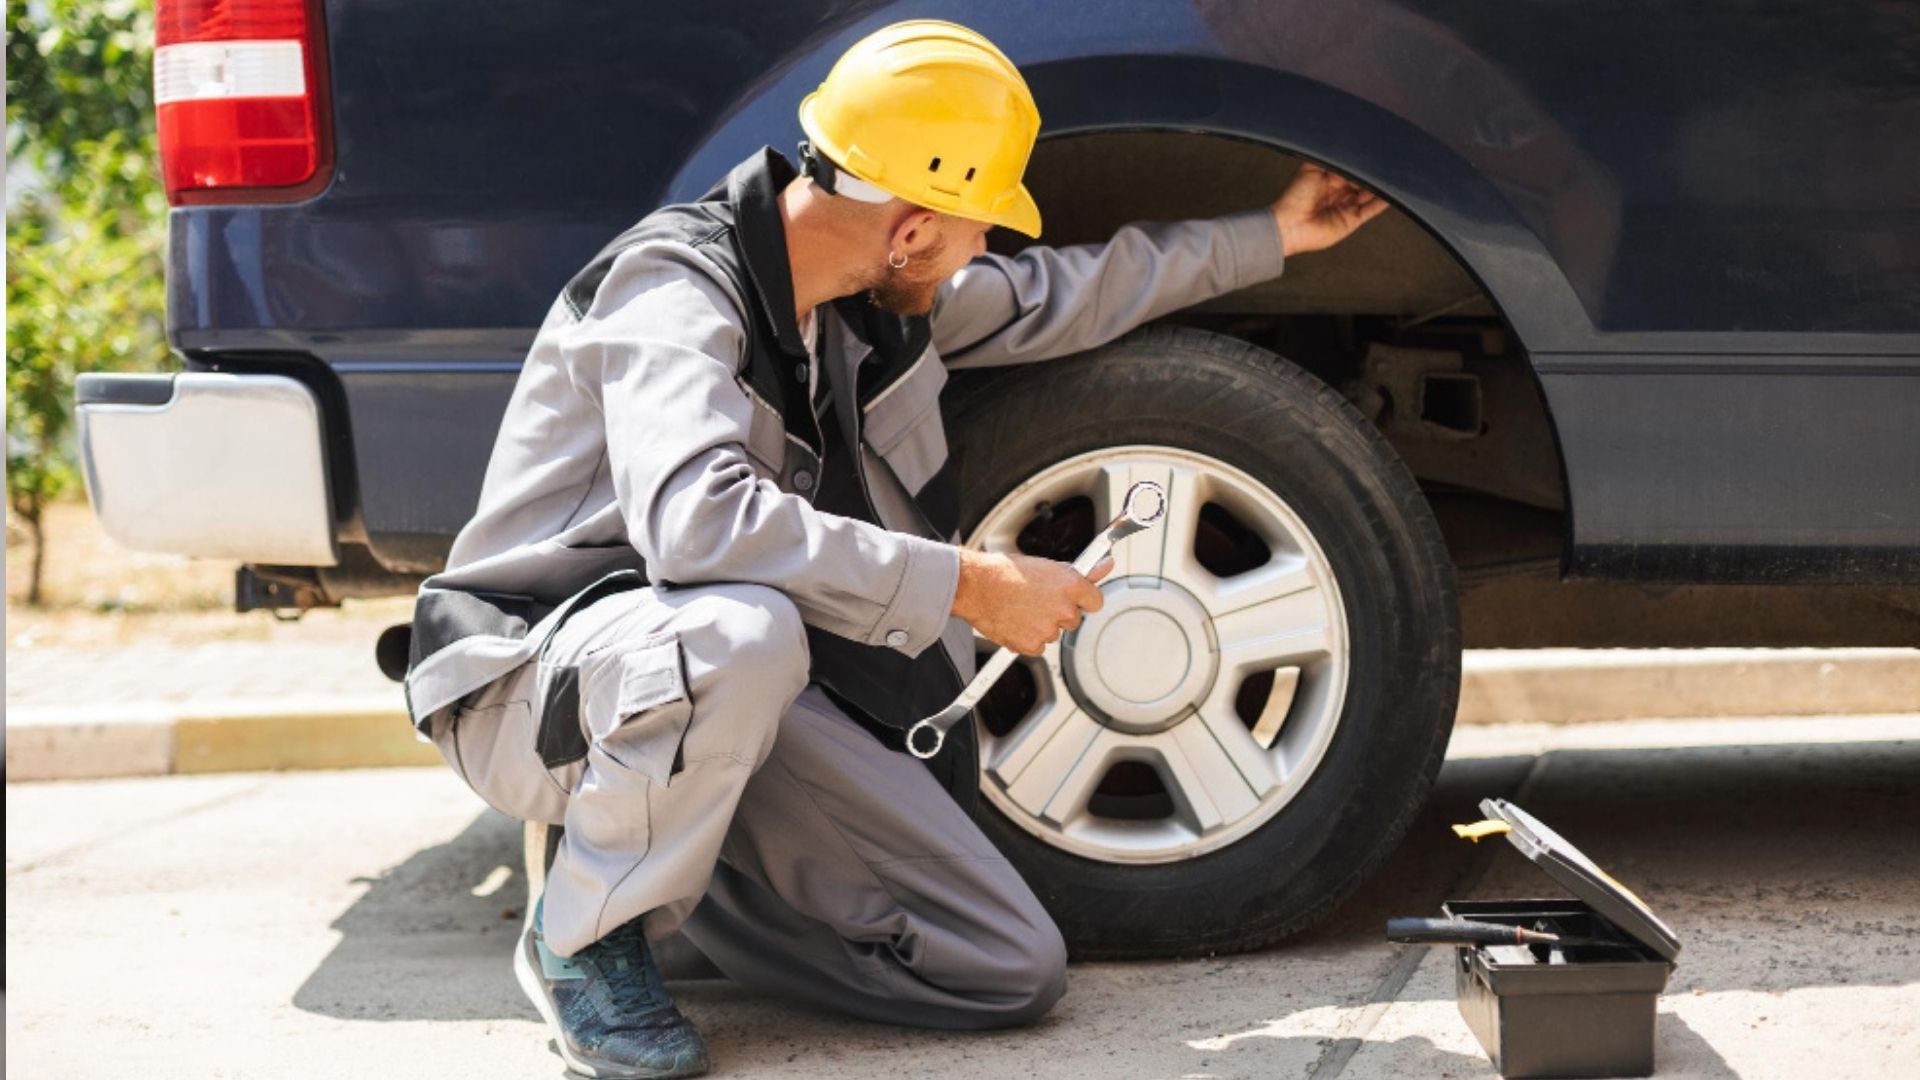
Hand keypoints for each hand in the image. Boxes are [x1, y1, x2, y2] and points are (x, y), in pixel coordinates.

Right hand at [951, 549, 1114, 656]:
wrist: (977, 586)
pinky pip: (1038, 646)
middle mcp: (1063, 609)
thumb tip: (1106, 565)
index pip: (1095, 601)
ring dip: (1041, 624)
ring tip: (1020, 607)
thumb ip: (1081, 572)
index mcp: (1071, 585)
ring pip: (1053, 633)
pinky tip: (1015, 621)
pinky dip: (1027, 638)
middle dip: (1059, 613)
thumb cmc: (1006, 572)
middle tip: (1037, 600)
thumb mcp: (1046, 566)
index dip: (1084, 600)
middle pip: (1073, 619)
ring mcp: (1048, 629)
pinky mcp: (1032, 645)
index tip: (1075, 599)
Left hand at [1269, 161, 1389, 257]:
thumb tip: (1348, 152)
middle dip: (1372, 173)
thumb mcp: (1312, 168)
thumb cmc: (1294, 197)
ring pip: (1370, 194)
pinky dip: (1383, 202)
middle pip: (1363, 180)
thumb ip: (1330, 159)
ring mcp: (1347, 207)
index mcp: (1330, 179)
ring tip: (1391, 175)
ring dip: (1380, 186)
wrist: (1289, 225)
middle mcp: (1340, 193)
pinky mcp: (1352, 220)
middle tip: (1383, 163)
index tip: (1372, 153)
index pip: (1352, 168)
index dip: (1361, 162)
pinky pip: (1371, 210)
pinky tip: (1392, 193)